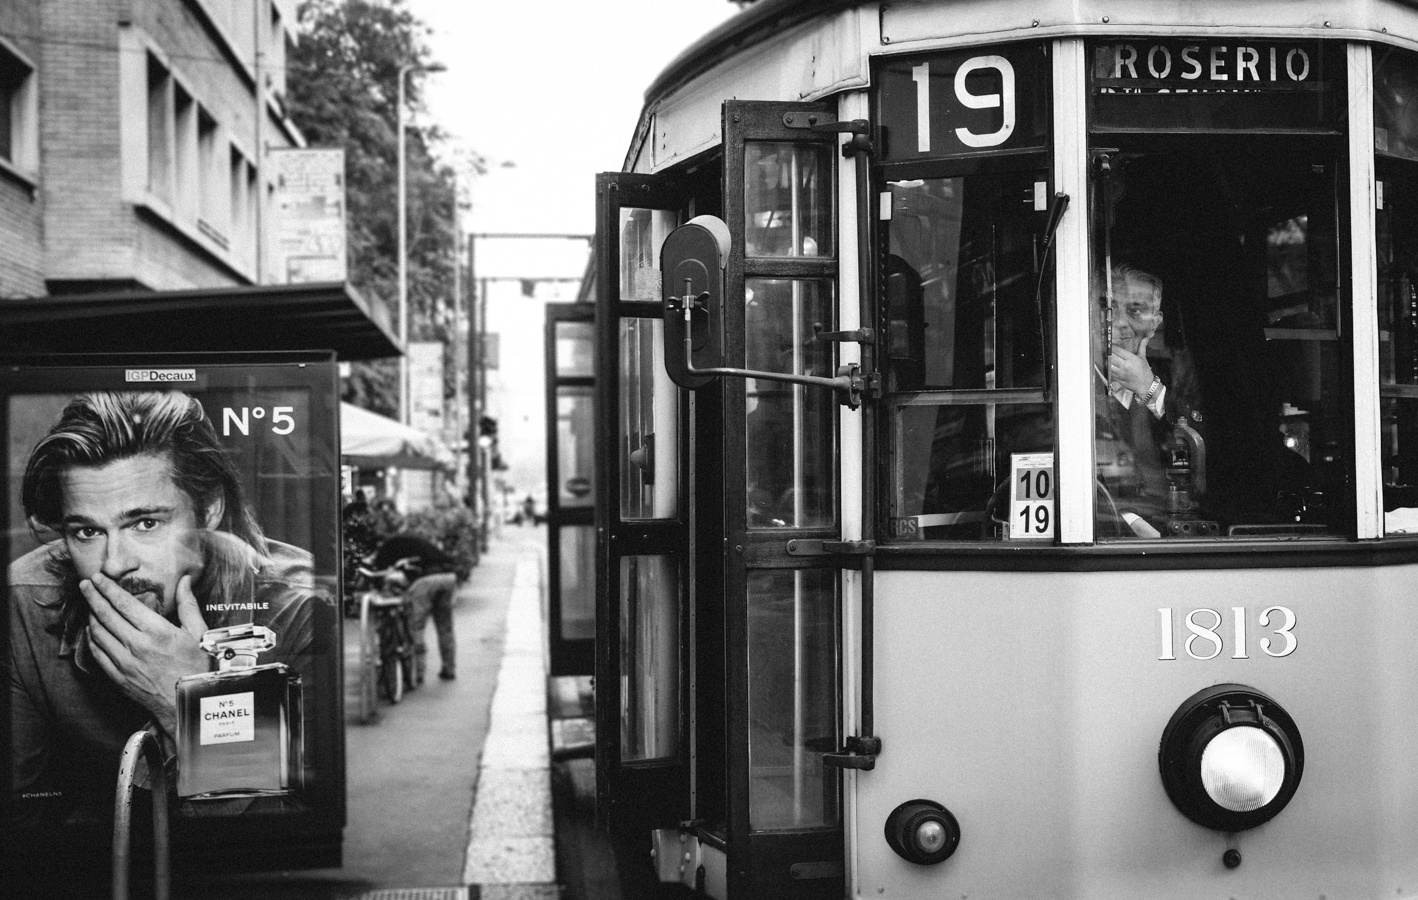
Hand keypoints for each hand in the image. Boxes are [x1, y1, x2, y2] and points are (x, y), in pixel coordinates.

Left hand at [83, 572, 210, 736]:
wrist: (187, 703)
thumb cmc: (198, 668)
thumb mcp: (199, 633)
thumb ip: (188, 605)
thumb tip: (185, 581)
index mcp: (157, 631)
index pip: (123, 603)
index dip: (107, 588)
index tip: (98, 577)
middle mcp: (136, 645)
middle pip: (106, 615)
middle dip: (93, 596)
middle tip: (85, 584)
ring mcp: (124, 662)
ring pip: (98, 633)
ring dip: (91, 616)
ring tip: (90, 605)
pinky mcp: (118, 677)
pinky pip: (97, 653)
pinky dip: (92, 639)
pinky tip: (93, 631)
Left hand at [1109, 345, 1155, 396]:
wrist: (1146, 385)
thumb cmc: (1145, 371)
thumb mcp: (1143, 358)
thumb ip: (1142, 347)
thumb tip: (1145, 337)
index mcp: (1131, 359)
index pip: (1118, 350)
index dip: (1112, 346)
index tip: (1110, 344)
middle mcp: (1124, 365)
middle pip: (1111, 356)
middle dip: (1108, 352)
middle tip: (1105, 349)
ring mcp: (1120, 373)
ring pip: (1108, 364)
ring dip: (1106, 360)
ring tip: (1104, 356)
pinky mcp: (1117, 378)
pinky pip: (1109, 372)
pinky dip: (1107, 368)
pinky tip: (1107, 364)